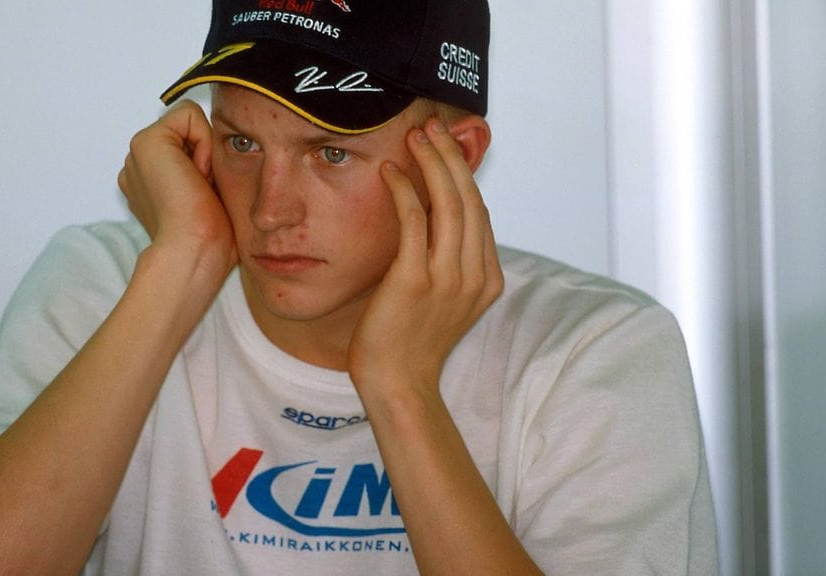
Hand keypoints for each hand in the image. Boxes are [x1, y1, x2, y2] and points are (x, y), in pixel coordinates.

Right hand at [118, 100, 236, 278]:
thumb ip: (203, 174)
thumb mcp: (210, 197)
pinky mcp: (146, 142)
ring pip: (189, 125)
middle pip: (189, 134)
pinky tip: (196, 175)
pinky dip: (203, 141)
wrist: (195, 251)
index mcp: (149, 182)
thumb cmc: (209, 238)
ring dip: (205, 153)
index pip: (188, 148)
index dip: (207, 165)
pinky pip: (189, 115)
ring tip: (199, 187)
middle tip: (202, 193)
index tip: (204, 197)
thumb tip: (217, 161)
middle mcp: (138, 167)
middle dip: (205, 157)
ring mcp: (137, 155)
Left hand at [348, 118, 502, 392]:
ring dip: (431, 162)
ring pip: (449, 204)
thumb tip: (433, 219)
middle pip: (469, 200)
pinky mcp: (415, 280)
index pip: (480, 213)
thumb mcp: (443, 298)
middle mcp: (474, 276)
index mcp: (487, 279)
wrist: (398, 384)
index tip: (444, 146)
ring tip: (416, 136)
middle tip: (431, 126)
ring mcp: (448, 278)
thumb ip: (447, 261)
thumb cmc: (410, 342)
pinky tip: (392, 170)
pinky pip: (415, 222)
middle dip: (450, 157)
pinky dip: (405, 191)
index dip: (463, 174)